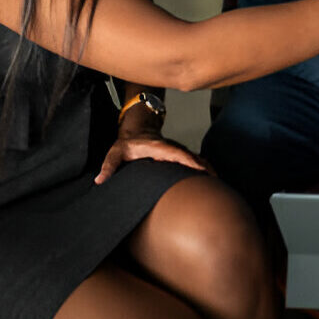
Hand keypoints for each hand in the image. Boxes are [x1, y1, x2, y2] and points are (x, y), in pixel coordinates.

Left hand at [94, 129, 210, 184]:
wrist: (139, 130)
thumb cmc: (128, 144)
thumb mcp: (116, 152)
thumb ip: (109, 165)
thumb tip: (100, 180)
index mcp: (160, 148)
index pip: (178, 154)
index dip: (190, 162)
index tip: (201, 170)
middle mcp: (173, 149)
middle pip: (194, 158)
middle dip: (206, 169)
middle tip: (217, 185)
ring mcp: (179, 152)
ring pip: (198, 160)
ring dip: (208, 171)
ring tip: (219, 187)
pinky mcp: (181, 156)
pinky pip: (196, 162)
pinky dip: (205, 170)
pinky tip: (211, 182)